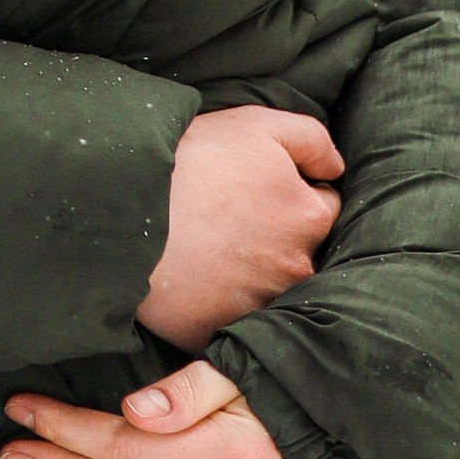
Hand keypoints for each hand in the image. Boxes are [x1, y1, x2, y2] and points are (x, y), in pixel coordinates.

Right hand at [137, 106, 342, 352]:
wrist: (124, 208)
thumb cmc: (192, 161)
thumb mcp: (258, 127)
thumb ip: (313, 141)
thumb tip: (335, 169)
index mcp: (309, 217)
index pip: (324, 207)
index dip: (294, 193)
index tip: (260, 191)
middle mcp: (294, 268)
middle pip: (298, 253)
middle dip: (276, 239)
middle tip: (231, 221)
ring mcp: (258, 305)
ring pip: (266, 288)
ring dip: (249, 274)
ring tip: (211, 251)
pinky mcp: (220, 331)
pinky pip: (228, 320)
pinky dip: (218, 304)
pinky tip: (195, 281)